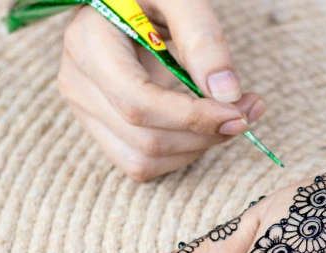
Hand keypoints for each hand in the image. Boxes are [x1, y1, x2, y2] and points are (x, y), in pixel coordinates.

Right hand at [57, 0, 265, 181]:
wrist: (129, 0)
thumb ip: (203, 38)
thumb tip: (227, 94)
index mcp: (88, 44)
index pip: (138, 103)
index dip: (192, 118)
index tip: (238, 112)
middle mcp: (78, 83)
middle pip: (146, 139)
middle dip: (206, 134)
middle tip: (248, 110)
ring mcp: (85, 111)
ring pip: (144, 161)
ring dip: (198, 148)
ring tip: (232, 116)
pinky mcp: (101, 128)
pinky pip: (142, 164)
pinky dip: (182, 154)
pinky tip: (203, 126)